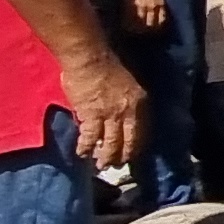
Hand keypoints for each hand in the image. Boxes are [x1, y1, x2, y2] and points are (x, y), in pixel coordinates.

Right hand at [60, 50, 146, 170]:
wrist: (89, 57)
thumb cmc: (106, 65)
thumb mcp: (127, 84)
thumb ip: (128, 102)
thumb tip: (121, 118)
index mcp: (140, 102)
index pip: (141, 132)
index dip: (135, 146)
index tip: (131, 155)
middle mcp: (128, 112)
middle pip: (127, 142)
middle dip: (122, 156)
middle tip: (116, 166)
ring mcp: (110, 115)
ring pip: (109, 144)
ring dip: (104, 157)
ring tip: (100, 165)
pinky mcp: (91, 116)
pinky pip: (89, 138)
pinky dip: (85, 147)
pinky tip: (82, 153)